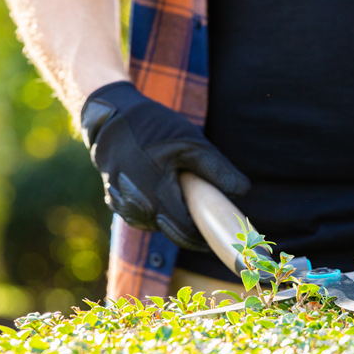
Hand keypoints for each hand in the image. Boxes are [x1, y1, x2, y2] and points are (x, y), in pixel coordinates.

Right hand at [81, 81, 250, 249]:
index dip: (205, 236)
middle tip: (210, 214)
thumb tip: (243, 192)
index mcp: (155, 195)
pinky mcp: (114, 203)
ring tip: (182, 191)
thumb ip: (218, 170)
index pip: (186, 232)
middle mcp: (135, 207)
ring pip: (157, 225)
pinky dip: (156, 208)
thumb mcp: (191, 143)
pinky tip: (162, 189)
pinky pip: (143, 215)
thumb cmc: (153, 128)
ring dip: (173, 216)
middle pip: (172, 232)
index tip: (222, 234)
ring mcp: (122, 207)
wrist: (110, 116)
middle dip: (193, 227)